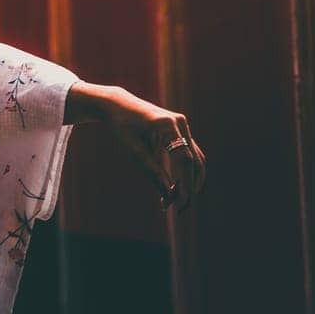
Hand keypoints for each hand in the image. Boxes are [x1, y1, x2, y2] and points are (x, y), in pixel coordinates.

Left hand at [93, 86, 206, 211]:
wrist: (118, 105)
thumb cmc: (122, 127)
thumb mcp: (132, 150)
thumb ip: (151, 171)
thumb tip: (169, 195)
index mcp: (167, 124)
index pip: (184, 159)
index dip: (185, 183)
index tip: (180, 204)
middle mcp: (180, 123)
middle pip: (194, 161)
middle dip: (189, 187)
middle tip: (179, 209)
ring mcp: (183, 126)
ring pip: (196, 160)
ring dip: (191, 182)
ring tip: (177, 202)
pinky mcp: (182, 132)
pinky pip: (190, 155)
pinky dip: (187, 173)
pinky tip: (178, 189)